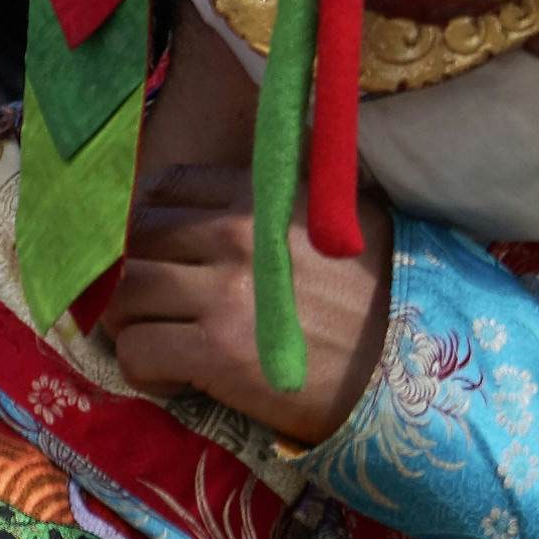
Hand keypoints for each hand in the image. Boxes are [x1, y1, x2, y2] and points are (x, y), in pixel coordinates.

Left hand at [104, 159, 390, 446]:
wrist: (414, 369)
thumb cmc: (388, 295)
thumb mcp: (350, 216)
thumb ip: (296, 191)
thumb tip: (276, 159)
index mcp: (261, 198)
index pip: (163, 189)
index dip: (147, 222)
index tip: (154, 251)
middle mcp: (234, 237)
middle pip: (133, 242)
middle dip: (128, 274)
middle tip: (144, 305)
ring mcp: (223, 296)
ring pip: (124, 296)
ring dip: (126, 322)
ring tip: (153, 341)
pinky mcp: (216, 354)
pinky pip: (138, 351)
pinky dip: (141, 368)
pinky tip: (172, 379)